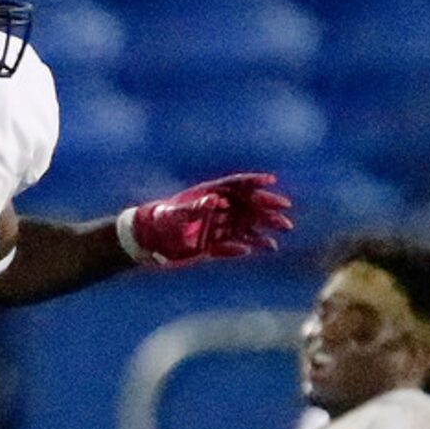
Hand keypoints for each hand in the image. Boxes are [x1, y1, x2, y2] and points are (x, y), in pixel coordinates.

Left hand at [120, 173, 292, 266]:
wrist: (144, 243)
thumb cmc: (157, 224)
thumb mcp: (174, 215)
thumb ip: (195, 209)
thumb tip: (215, 201)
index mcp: (207, 195)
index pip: (235, 185)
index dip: (253, 181)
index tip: (270, 181)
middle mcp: (215, 210)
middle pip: (247, 205)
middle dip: (267, 207)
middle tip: (285, 212)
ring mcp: (215, 227)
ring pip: (246, 226)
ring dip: (264, 228)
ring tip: (282, 232)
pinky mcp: (211, 245)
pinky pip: (233, 245)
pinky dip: (247, 246)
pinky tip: (262, 248)